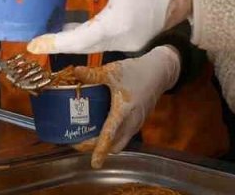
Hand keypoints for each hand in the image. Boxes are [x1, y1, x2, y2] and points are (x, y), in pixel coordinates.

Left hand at [27, 0, 188, 54]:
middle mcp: (120, 41)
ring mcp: (129, 43)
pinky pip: (105, 41)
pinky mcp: (135, 39)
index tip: (33, 45)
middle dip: (59, 43)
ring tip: (52, 30)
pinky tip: (77, 25)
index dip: (53, 43)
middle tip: (36, 39)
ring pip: (94, 45)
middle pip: (82, 47)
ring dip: (74, 39)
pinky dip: (88, 35)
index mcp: (114, 25)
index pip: (77, 40)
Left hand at [73, 45, 180, 167]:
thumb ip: (94, 74)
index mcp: (123, 111)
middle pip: (113, 145)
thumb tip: (75, 71)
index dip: (100, 150)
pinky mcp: (138, 122)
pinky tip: (101, 126)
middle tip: (78, 142)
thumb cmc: (136, 72)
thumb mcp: (113, 71)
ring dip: (105, 144)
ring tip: (86, 136)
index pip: (110, 135)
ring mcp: (136, 124)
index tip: (94, 163)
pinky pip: (124, 136)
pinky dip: (112, 138)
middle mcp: (131, 122)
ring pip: (119, 143)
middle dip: (96, 148)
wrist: (158, 72)